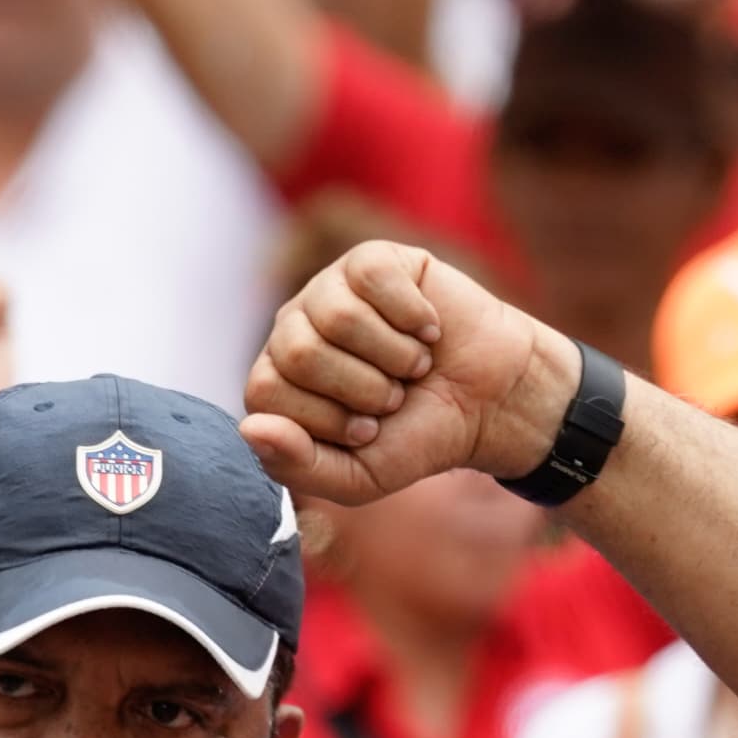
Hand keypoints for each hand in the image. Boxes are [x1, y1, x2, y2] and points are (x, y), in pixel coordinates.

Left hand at [243, 241, 569, 505]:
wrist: (488, 403)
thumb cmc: (416, 436)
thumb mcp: (357, 477)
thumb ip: (297, 466)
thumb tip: (249, 429)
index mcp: (279, 381)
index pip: (265, 394)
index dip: (325, 419)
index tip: (367, 430)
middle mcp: (293, 329)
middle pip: (299, 352)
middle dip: (362, 388)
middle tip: (393, 396)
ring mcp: (329, 289)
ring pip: (338, 316)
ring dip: (393, 354)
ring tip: (413, 365)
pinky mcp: (372, 261)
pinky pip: (375, 279)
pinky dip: (414, 316)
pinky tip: (428, 330)